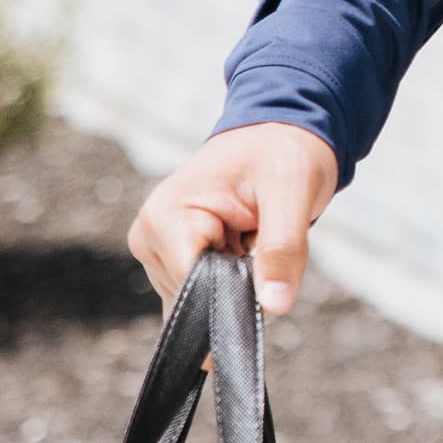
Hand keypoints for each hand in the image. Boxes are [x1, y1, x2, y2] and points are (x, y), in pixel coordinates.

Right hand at [127, 122, 339, 316]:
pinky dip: (233, 280)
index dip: (235, 290)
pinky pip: (205, 294)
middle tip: (260, 237)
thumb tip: (274, 305)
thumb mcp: (292, 193)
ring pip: (205, 300)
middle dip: (240, 283)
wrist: (276, 137)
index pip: (192, 287)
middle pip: (198, 297)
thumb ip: (282, 249)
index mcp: (165, 217)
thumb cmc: (281, 154)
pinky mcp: (173, 261)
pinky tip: (242, 246)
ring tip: (251, 235)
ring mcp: (158, 252)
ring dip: (239, 279)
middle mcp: (150, 237)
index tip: (262, 262)